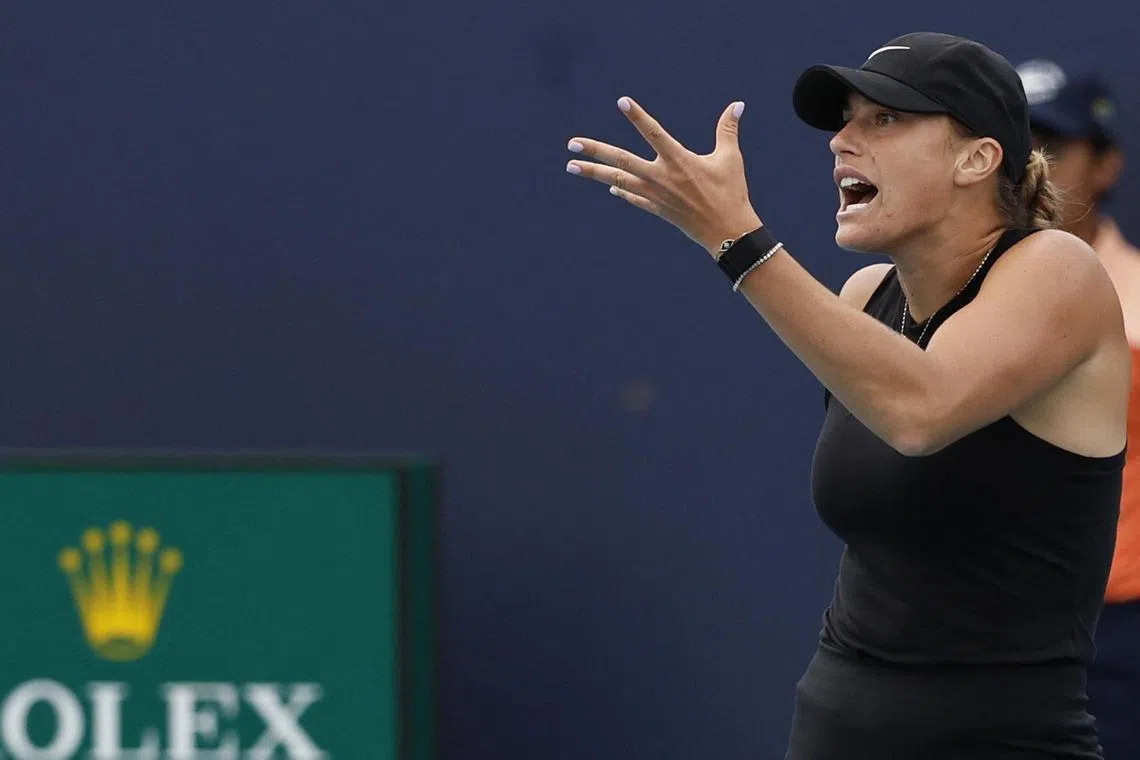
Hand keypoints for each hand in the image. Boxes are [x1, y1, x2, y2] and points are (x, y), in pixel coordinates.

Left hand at [566, 96, 762, 256]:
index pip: (654, 133)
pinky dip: (621, 191)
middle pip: (621, 161)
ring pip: (618, 181)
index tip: (622, 102)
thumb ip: (728, 130)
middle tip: (571, 144)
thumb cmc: (731, 193)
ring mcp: (656, 195)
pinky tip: (609, 188)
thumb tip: (737, 105)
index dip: (638, 117)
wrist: (728, 233)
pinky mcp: (657, 210)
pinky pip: (633, 198)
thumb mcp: (730, 158)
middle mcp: (661, 177)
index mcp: (679, 161)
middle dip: (595, 152)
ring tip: (571, 167)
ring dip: (594, 174)